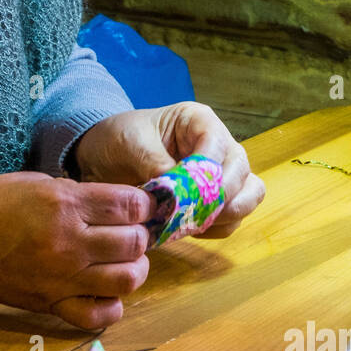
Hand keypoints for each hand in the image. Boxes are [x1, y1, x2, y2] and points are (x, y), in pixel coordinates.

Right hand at [0, 172, 151, 329]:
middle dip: (139, 235)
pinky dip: (111, 306)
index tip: (138, 207)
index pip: (130, 206)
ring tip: (122, 262)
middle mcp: (68, 242)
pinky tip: (104, 291)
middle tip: (129, 233)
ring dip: (133, 269)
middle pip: (134, 243)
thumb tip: (120, 207)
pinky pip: (100, 316)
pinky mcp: (52, 304)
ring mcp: (62, 277)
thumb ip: (81, 196)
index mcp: (64, 204)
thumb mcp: (38, 183)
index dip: (143, 205)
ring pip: (127, 280)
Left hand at [74, 102, 265, 238]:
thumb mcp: (130, 144)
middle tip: (193, 212)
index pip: (219, 146)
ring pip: (246, 199)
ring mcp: (221, 176)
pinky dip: (215, 228)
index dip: (208, 170)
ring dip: (223, 216)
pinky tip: (188, 228)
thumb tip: (178, 193)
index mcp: (200, 123)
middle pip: (243, 175)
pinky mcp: (215, 202)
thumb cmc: (119, 140)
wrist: (104, 159)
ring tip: (191, 222)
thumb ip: (155, 164)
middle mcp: (219, 148)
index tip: (186, 190)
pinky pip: (230, 220)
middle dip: (222, 198)